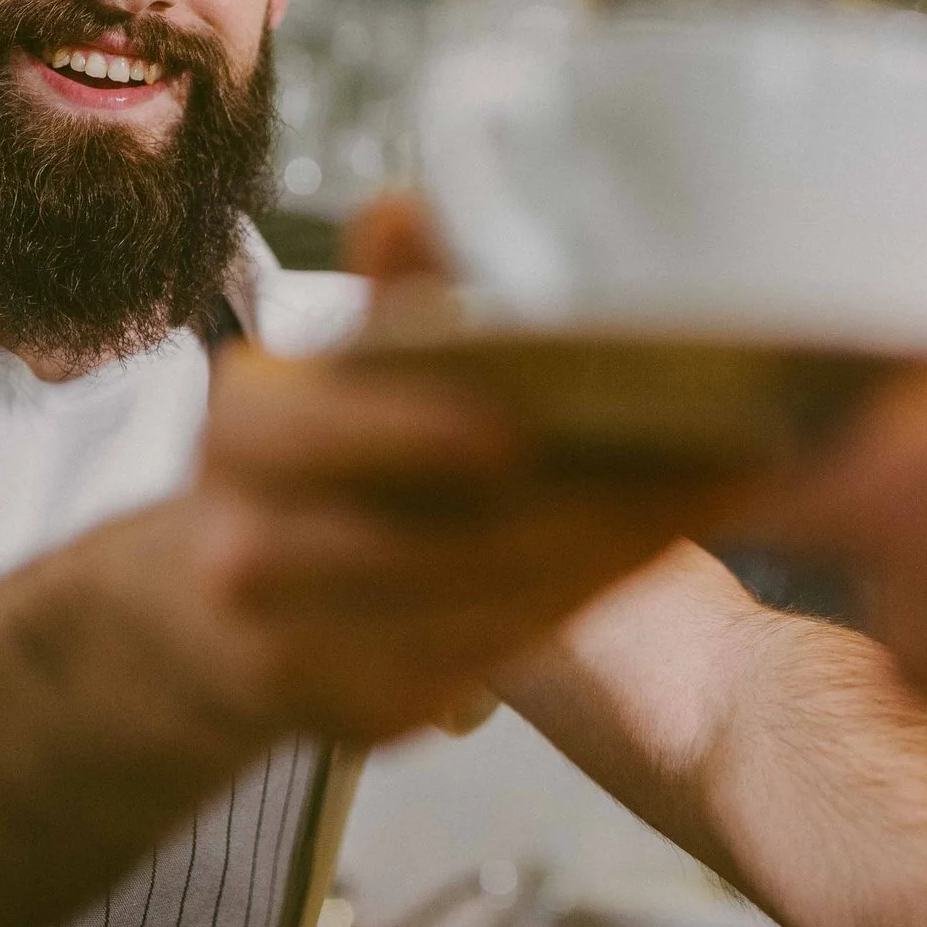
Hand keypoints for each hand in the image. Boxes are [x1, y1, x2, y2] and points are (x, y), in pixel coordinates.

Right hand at [124, 199, 736, 746]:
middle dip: (582, 501)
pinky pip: (486, 659)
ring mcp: (298, 650)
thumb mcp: (327, 381)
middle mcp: (248, 554)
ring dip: (608, 551)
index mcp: (244, 438)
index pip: (333, 434)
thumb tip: (401, 208)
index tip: (518, 429)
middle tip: (710, 454)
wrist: (216, 619)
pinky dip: (578, 601)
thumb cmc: (309, 471)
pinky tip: (651, 546)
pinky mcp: (360, 718)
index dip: (419, 434)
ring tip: (711, 491)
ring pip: (480, 606)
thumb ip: (382, 303)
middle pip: (438, 539)